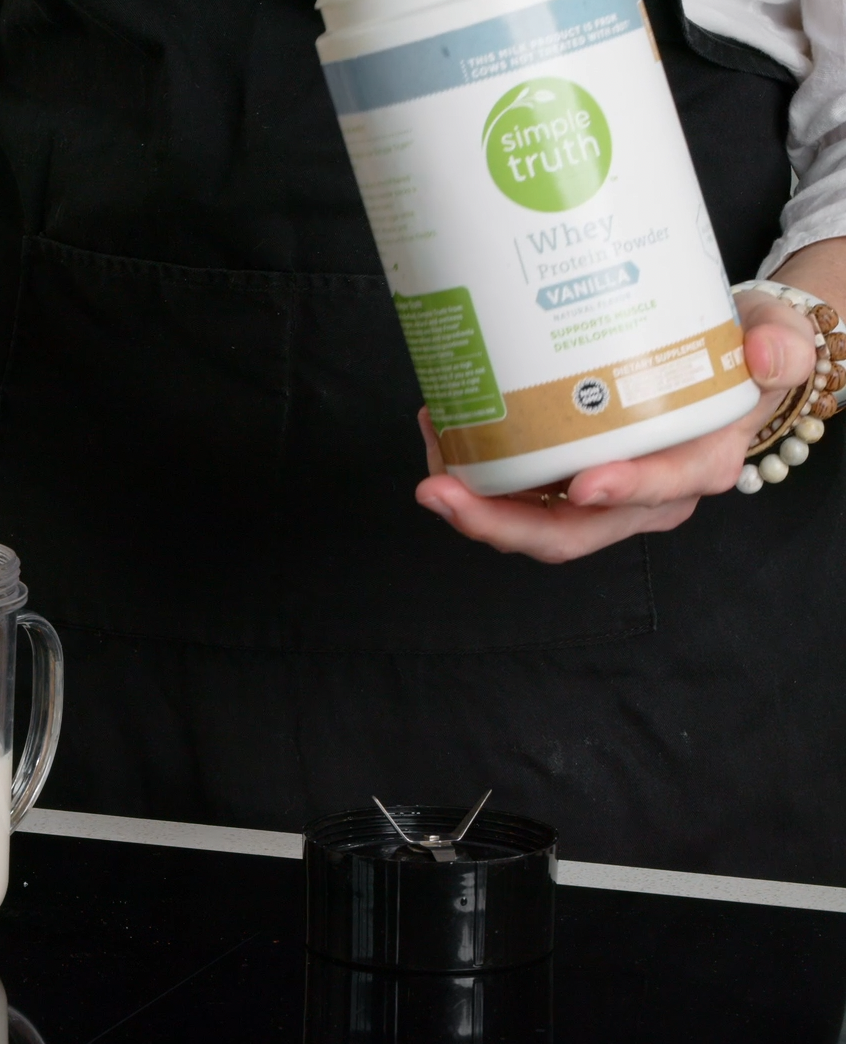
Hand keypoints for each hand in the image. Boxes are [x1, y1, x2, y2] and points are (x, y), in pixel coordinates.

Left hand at [414, 292, 818, 562]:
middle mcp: (643, 496)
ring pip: (529, 522)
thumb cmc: (746, 354)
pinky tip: (444, 429)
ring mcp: (597, 494)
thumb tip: (768, 359)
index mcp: (698, 466)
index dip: (621, 492)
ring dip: (472, 500)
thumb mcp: (779, 343)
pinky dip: (475, 471)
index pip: (658, 492)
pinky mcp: (563, 478)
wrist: (725, 358)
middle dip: (499, 523)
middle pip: (568, 532)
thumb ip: (780, 349)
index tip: (580, 485)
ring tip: (430, 448)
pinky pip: (515, 493)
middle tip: (439, 489)